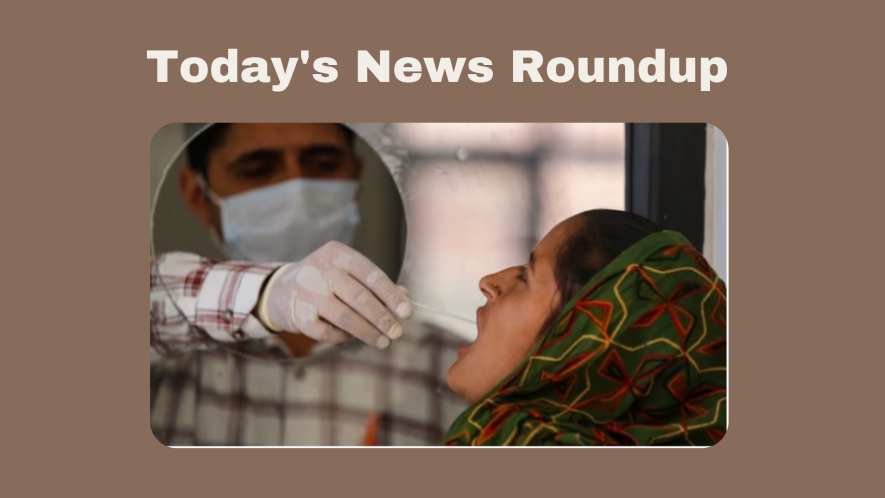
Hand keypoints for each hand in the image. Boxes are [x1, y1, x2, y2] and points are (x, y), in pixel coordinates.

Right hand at [256, 241, 412, 348]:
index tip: (407, 312)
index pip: (371, 275)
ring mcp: (307, 292)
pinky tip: (351, 338)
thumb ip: (374, 284)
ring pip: (345, 316)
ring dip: (367, 332)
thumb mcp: (346, 273)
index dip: (391, 295)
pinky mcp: (298, 314)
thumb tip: (405, 297)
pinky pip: (327, 332)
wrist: (279, 290)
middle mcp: (320, 269)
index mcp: (337, 254)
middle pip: (360, 297)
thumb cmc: (324, 281)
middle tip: (398, 333)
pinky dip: (342, 337)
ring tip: (384, 342)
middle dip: (382, 318)